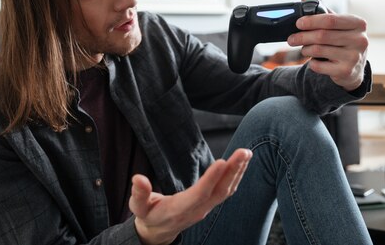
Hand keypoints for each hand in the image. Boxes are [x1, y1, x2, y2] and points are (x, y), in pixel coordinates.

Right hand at [129, 148, 252, 244]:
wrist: (157, 232)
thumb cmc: (148, 216)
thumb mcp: (138, 207)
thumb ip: (139, 194)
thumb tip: (138, 178)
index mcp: (179, 210)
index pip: (199, 194)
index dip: (211, 179)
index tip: (222, 162)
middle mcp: (197, 210)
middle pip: (219, 191)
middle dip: (233, 171)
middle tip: (244, 152)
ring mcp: (206, 208)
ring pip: (226, 190)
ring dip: (238, 171)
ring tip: (246, 153)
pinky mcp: (209, 203)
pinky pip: (226, 190)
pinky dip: (236, 176)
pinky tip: (241, 163)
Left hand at [287, 0, 367, 91]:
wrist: (354, 69)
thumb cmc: (343, 42)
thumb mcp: (338, 25)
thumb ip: (322, 11)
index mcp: (358, 24)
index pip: (330, 19)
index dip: (311, 21)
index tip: (298, 23)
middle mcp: (360, 40)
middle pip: (322, 35)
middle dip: (302, 36)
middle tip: (291, 39)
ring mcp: (354, 57)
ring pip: (318, 50)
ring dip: (305, 49)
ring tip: (303, 48)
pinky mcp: (346, 71)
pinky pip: (319, 65)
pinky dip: (312, 62)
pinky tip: (314, 60)